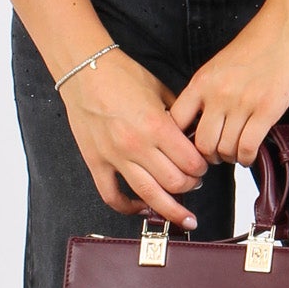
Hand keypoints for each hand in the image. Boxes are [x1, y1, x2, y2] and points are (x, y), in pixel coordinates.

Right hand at [60, 48, 209, 227]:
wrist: (85, 70)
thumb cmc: (121, 75)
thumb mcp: (161, 90)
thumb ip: (180, 115)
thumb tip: (195, 135)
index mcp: (156, 126)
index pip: (190, 162)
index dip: (202, 168)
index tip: (203, 166)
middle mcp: (137, 146)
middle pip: (175, 183)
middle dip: (191, 185)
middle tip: (194, 182)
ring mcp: (115, 157)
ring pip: (149, 196)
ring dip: (171, 209)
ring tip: (183, 216)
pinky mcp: (96, 163)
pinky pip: (112, 196)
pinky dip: (129, 208)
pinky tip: (142, 207)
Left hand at [169, 0, 288, 167]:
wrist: (287, 27)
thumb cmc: (257, 42)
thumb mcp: (220, 64)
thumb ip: (208, 90)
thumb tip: (202, 119)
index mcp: (202, 81)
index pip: (176, 122)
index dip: (181, 141)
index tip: (190, 147)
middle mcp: (217, 94)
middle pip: (201, 144)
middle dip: (208, 156)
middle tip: (216, 155)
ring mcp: (241, 103)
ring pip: (225, 150)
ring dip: (230, 157)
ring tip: (235, 153)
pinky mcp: (266, 110)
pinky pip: (248, 147)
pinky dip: (247, 158)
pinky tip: (249, 155)